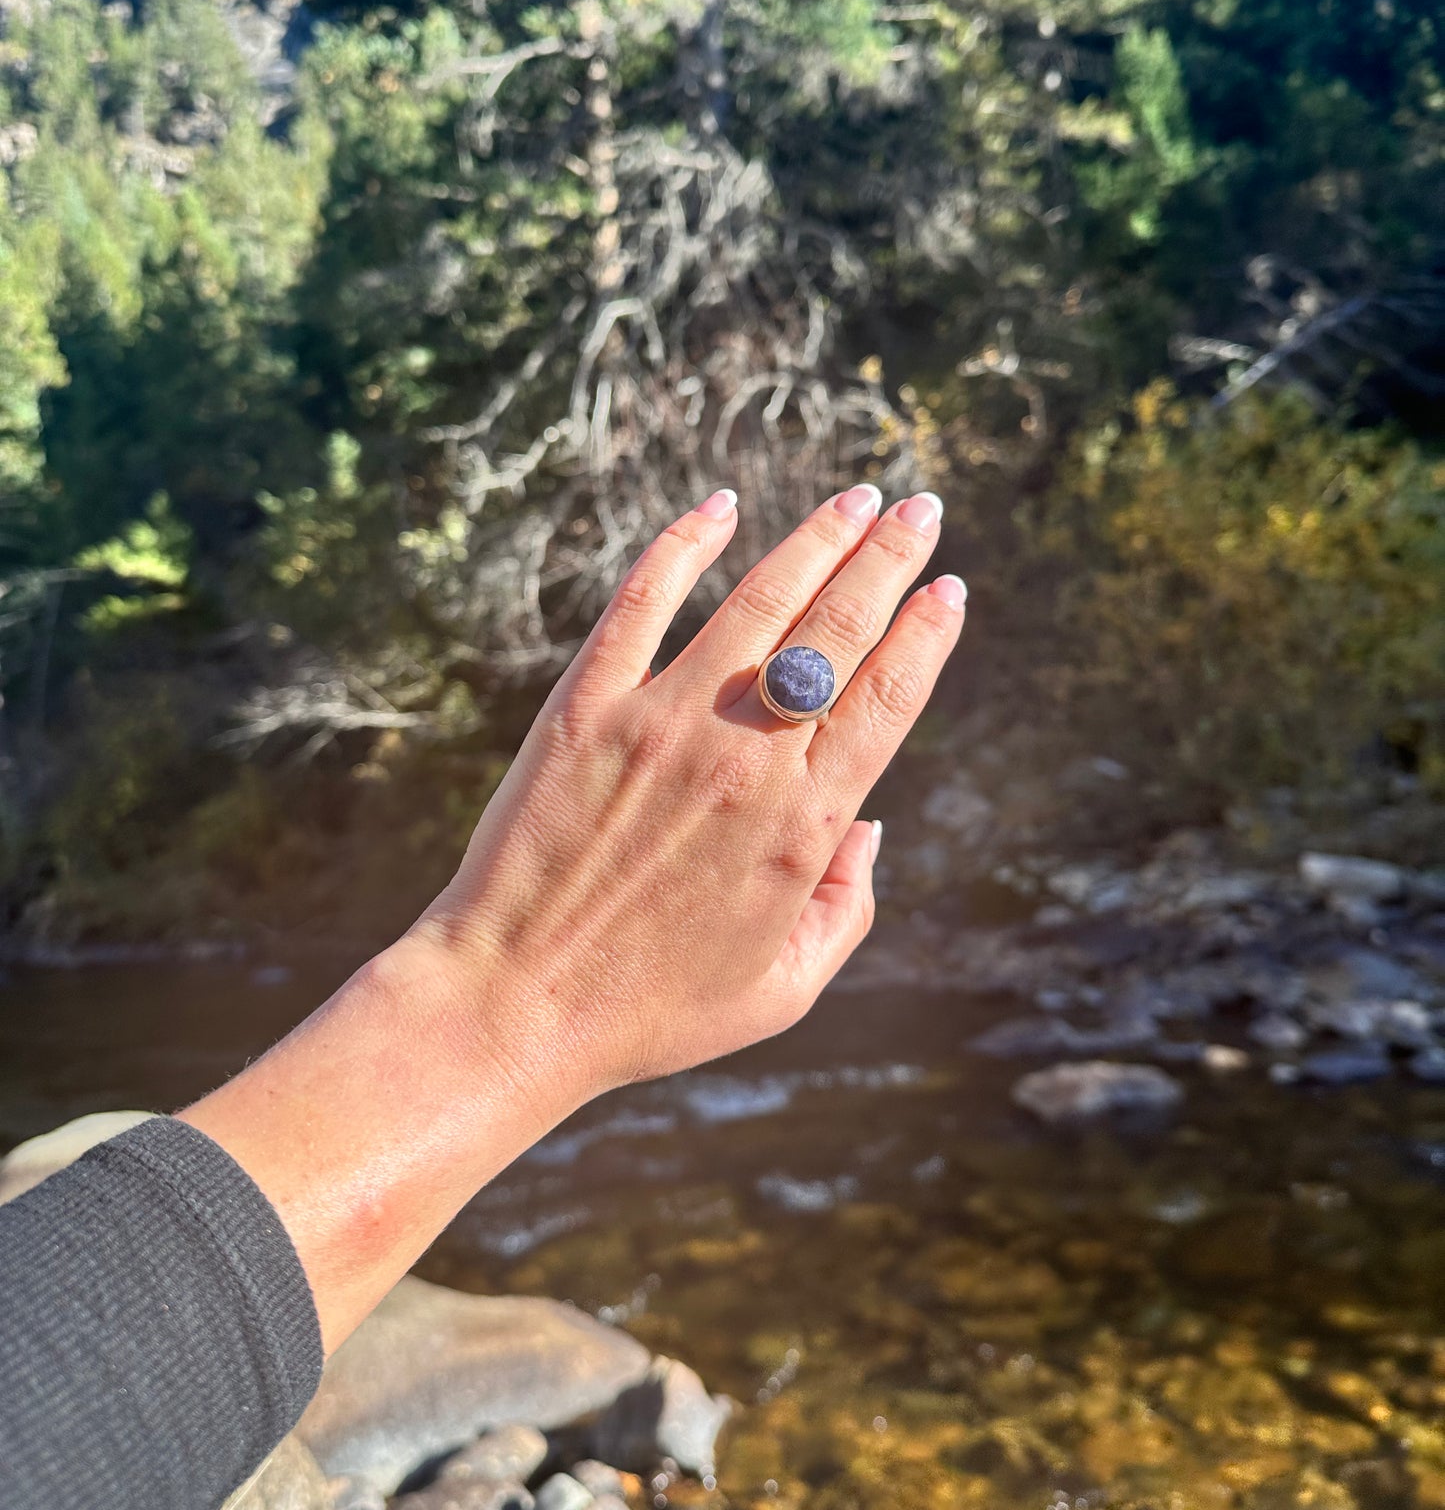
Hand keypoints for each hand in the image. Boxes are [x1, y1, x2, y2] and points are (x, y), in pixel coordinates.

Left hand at [182, 487, 964, 1349]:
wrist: (512, 1002)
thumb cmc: (651, 1010)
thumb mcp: (784, 988)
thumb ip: (846, 905)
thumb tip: (869, 826)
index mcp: (802, 826)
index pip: (886, 698)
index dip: (926, 633)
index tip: (950, 586)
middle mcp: (744, 758)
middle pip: (837, 631)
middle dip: (890, 559)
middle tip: (921, 507)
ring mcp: (662, 721)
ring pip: (758, 602)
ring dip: (815, 539)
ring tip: (855, 498)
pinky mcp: (585, 706)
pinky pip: (642, 602)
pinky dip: (684, 544)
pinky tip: (719, 505)